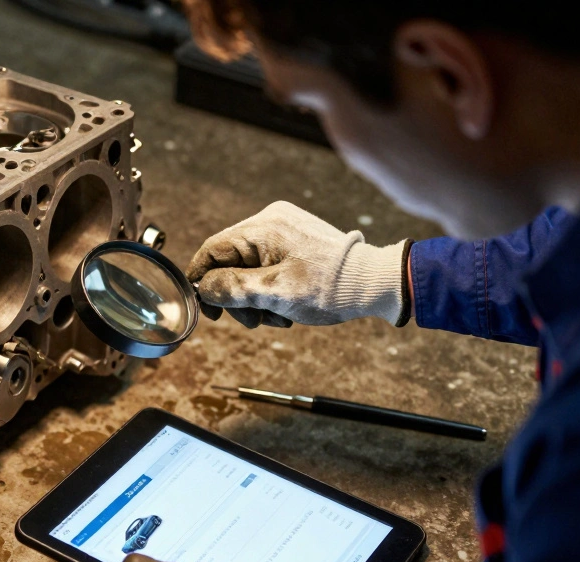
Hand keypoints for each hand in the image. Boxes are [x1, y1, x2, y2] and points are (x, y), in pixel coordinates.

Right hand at [186, 201, 409, 328]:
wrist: (376, 283)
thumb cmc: (329, 288)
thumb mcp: (274, 293)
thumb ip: (232, 288)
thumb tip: (202, 287)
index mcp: (262, 228)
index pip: (212, 250)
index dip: (203, 282)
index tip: (208, 311)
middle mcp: (270, 220)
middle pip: (230, 261)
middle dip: (237, 297)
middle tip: (254, 323)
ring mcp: (284, 228)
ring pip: (248, 266)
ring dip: (256, 298)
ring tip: (277, 320)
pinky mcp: (295, 239)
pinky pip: (267, 265)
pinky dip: (270, 289)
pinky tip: (286, 308)